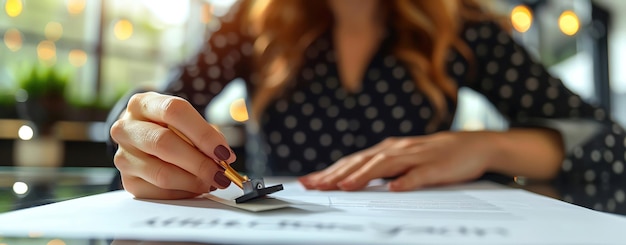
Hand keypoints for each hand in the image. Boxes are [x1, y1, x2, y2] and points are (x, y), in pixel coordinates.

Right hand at [110, 92, 235, 198]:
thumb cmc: (171, 129)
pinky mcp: (127, 181)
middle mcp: (126, 128)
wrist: (143, 139)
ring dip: (193, 181)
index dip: (202, 133)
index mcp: (142, 104)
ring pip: (161, 173)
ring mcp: (123, 156)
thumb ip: (207, 134)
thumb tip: (224, 157)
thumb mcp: (187, 121)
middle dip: (199, 162)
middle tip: (221, 173)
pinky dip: (183, 193)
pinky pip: (159, 192)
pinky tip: (195, 187)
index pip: (173, 111)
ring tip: (211, 181)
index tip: (223, 152)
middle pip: (164, 143)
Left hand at [299, 131, 496, 190]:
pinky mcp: (435, 167)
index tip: (308, 181)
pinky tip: (395, 188)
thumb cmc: (435, 156)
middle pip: (361, 162)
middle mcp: (396, 150)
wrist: (474, 145)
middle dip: (336, 174)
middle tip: (314, 185)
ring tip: (344, 187)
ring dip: (363, 176)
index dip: (329, 171)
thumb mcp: (403, 161)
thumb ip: (380, 169)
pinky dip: (406, 181)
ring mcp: (415, 157)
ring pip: (385, 166)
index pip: (352, 161)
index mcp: (387, 150)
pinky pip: (419, 175)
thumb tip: (351, 180)